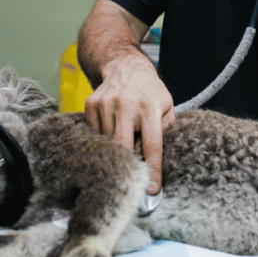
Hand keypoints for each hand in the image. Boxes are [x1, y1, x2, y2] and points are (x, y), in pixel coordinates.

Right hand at [84, 56, 173, 194]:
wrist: (124, 67)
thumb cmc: (150, 92)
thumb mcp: (167, 106)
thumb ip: (166, 130)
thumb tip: (162, 162)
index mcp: (150, 107)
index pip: (152, 146)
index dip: (153, 170)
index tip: (152, 190)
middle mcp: (127, 104)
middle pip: (124, 147)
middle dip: (129, 164)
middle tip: (133, 174)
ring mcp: (106, 103)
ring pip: (109, 142)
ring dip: (117, 147)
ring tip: (125, 137)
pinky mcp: (91, 104)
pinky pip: (95, 133)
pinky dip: (103, 136)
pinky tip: (112, 126)